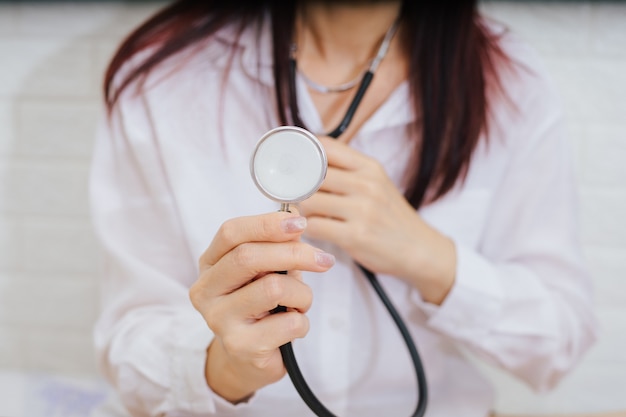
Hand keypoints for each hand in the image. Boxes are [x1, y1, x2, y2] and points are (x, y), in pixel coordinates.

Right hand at [190, 211, 334, 402]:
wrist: (248, 359)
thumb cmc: (261, 306)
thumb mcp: (266, 270)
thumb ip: (278, 243)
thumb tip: (296, 213)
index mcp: (210, 264)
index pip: (230, 232)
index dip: (267, 224)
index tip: (300, 222)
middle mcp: (206, 290)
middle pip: (249, 256)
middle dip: (294, 253)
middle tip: (323, 259)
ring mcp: (219, 320)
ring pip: (273, 288)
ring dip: (302, 294)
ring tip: (301, 303)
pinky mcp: (240, 346)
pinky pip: (288, 323)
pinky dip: (302, 322)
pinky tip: (294, 326)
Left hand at [298, 137, 455, 303]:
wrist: (421, 249)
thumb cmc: (391, 218)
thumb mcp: (377, 184)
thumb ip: (347, 171)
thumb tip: (308, 161)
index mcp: (369, 167)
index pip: (326, 146)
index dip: (302, 152)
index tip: (290, 163)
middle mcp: (366, 184)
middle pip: (312, 174)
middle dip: (295, 184)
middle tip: (286, 193)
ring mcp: (362, 210)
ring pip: (309, 201)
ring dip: (298, 209)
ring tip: (299, 214)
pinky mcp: (356, 236)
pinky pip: (315, 227)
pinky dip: (305, 228)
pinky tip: (308, 230)